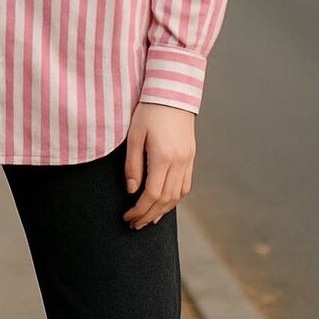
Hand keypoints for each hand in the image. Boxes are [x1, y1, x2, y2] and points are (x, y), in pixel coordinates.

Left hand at [123, 103, 195, 229]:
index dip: (139, 209)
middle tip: (134, 224)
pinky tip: (164, 203)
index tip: (128, 216)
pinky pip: (185, 185)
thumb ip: (132, 164)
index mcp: (163, 156)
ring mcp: (188, 160)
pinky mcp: (191, 156)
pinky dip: (174, 199)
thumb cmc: (149, 111)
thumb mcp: (134, 135)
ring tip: (148, 219)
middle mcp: (179, 161)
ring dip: (163, 210)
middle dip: (149, 215)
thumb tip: (131, 190)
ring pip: (178, 195)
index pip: (152, 194)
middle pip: (165, 199)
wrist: (172, 93)